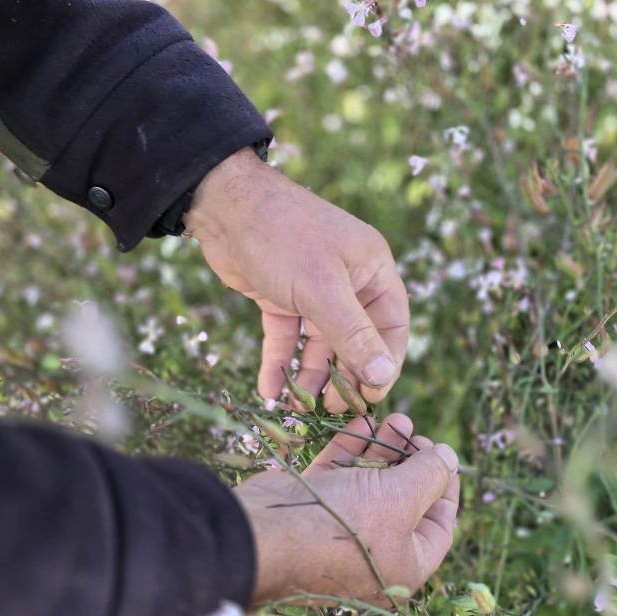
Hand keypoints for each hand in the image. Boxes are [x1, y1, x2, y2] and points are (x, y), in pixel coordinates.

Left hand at [185, 147, 409, 412]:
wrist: (224, 205)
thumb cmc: (284, 236)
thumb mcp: (322, 289)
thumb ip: (352, 335)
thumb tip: (382, 376)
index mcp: (372, 271)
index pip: (392, 327)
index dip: (385, 365)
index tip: (370, 398)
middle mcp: (349, 281)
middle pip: (356, 341)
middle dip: (344, 377)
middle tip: (331, 410)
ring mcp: (314, 290)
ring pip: (319, 345)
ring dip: (310, 376)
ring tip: (298, 407)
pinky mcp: (281, 297)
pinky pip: (287, 338)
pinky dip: (280, 363)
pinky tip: (270, 390)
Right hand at [233, 414, 459, 605]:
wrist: (267, 534)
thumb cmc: (346, 524)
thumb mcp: (402, 499)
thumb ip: (430, 475)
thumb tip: (450, 458)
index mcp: (404, 565)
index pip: (440, 526)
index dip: (446, 487)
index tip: (445, 455)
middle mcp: (374, 550)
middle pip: (404, 500)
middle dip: (412, 461)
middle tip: (415, 432)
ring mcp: (341, 527)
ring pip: (370, 484)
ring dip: (384, 449)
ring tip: (396, 418)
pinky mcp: (313, 505)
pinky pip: (340, 476)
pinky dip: (352, 450)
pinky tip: (364, 423)